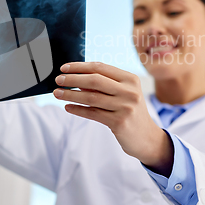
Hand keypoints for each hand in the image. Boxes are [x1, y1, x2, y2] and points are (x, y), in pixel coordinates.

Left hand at [54, 61, 173, 176]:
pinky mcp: (119, 122)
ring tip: (57, 93)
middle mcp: (129, 91)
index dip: (80, 66)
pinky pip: (93, 113)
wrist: (147, 138)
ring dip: (71, 94)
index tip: (64, 68)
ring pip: (91, 97)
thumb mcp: (121, 93)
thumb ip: (102, 85)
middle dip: (73, 78)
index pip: (100, 67)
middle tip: (58, 80)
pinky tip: (67, 107)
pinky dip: (78, 110)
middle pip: (95, 80)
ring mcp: (125, 107)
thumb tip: (75, 78)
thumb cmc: (130, 111)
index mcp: (130, 79)